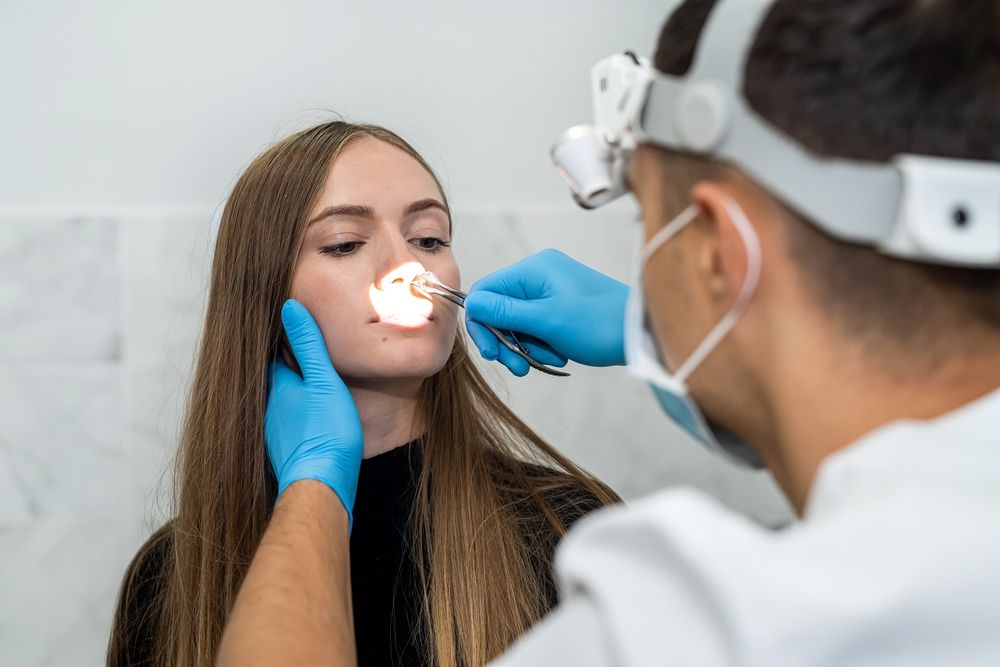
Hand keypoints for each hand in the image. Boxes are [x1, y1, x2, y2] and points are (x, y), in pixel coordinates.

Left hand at [265, 299, 363, 527]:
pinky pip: (290, 425)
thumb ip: (309, 346)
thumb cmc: (326, 431)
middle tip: (308, 352)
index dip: (287, 339)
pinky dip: (299, 416)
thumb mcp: (324, 381)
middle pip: (278, 378)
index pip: (276, 353)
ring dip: (295, 394)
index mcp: (278, 384)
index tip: (297, 326)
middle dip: (290, 366)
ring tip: (312, 383)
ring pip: (284, 403)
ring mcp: (275, 431)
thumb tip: (288, 306)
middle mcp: (269, 407)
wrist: (322, 484)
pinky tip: (313, 418)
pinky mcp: (286, 451)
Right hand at [463, 249, 628, 375]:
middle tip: (518, 367)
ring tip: (550, 358)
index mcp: (533, 270)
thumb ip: (505, 312)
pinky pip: (536, 325)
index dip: (482, 324)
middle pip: (499, 309)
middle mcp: (538, 274)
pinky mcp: (560, 304)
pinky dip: (542, 344)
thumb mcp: (547, 321)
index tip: (493, 353)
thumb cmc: (599, 324)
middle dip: (507, 341)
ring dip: (527, 346)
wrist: (640, 331)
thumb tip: (472, 304)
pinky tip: (558, 354)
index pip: (485, 291)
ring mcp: (550, 288)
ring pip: (517, 322)